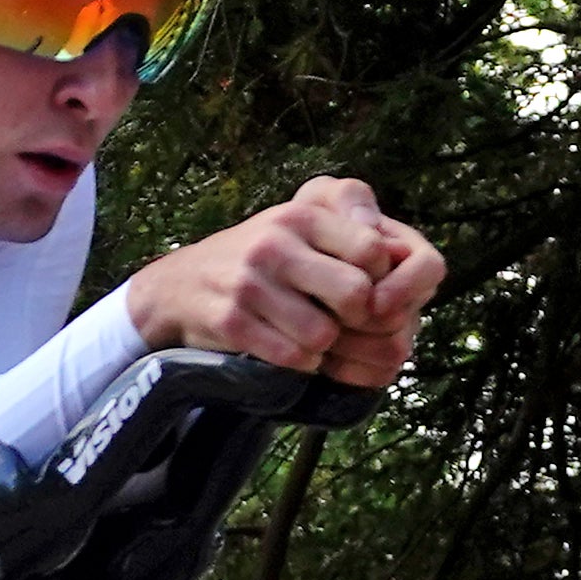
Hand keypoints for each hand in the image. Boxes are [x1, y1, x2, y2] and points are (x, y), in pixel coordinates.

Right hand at [122, 176, 446, 388]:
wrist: (178, 287)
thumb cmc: (257, 262)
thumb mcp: (295, 228)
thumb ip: (348, 237)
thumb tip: (402, 265)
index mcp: (301, 215)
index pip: (375, 252)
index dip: (382, 284)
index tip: (368, 299)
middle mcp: (275, 242)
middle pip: (357, 296)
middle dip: (358, 322)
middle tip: (347, 328)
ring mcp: (249, 283)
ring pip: (323, 335)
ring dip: (325, 349)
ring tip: (313, 340)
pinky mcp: (229, 321)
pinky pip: (290, 357)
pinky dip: (299, 364)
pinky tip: (290, 352)